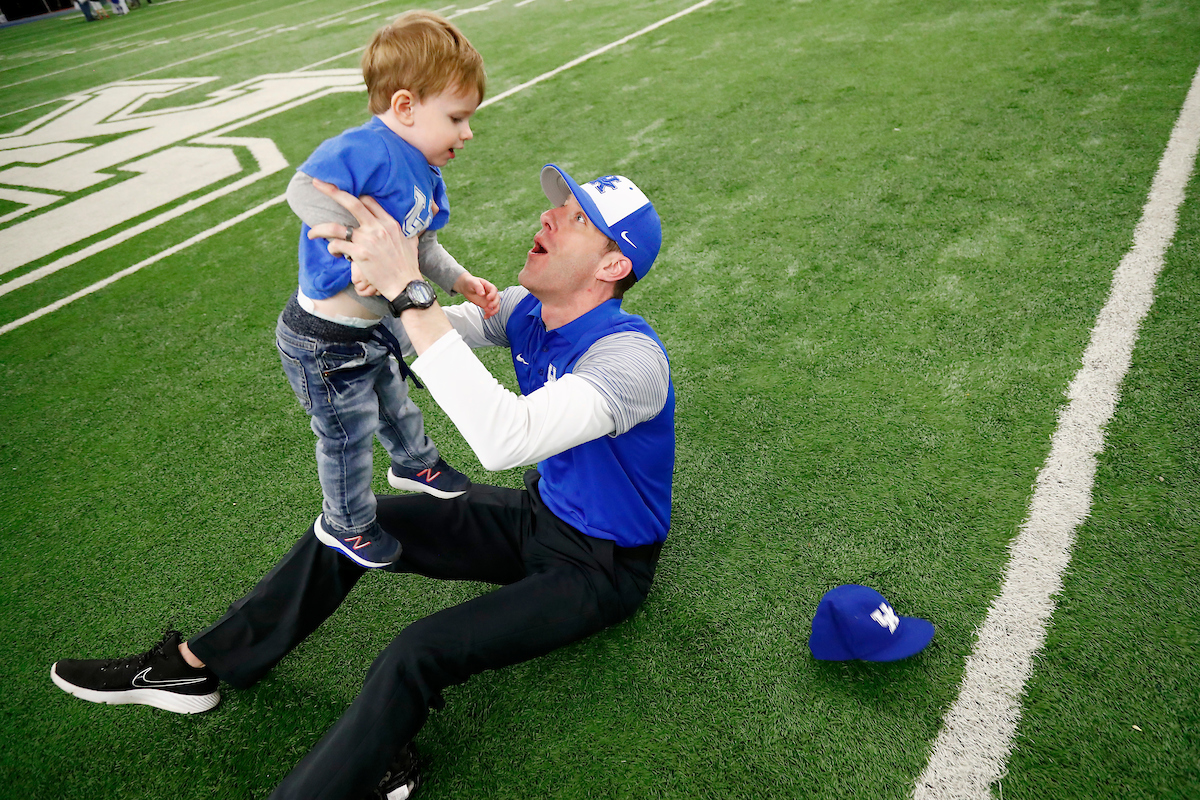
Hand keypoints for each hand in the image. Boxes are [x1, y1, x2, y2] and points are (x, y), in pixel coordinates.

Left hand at [307, 179, 419, 299]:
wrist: (405, 285)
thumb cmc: (408, 266)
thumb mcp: (412, 242)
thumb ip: (410, 232)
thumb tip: (415, 229)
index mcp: (389, 222)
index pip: (368, 201)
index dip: (355, 198)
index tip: (344, 197)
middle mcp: (377, 227)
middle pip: (351, 203)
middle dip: (332, 191)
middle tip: (318, 183)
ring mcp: (367, 240)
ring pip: (335, 227)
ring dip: (320, 229)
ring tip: (312, 234)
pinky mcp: (359, 254)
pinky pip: (337, 246)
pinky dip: (332, 249)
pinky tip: (335, 254)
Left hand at [454, 273, 500, 318]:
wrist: (466, 287)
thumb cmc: (470, 282)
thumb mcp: (473, 282)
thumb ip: (478, 287)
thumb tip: (482, 294)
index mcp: (488, 286)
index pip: (494, 290)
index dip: (492, 295)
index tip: (488, 298)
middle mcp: (490, 293)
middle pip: (497, 298)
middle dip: (494, 304)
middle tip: (488, 307)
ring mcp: (488, 300)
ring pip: (496, 305)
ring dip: (494, 310)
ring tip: (488, 314)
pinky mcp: (485, 305)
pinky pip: (490, 310)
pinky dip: (489, 314)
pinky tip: (485, 317)